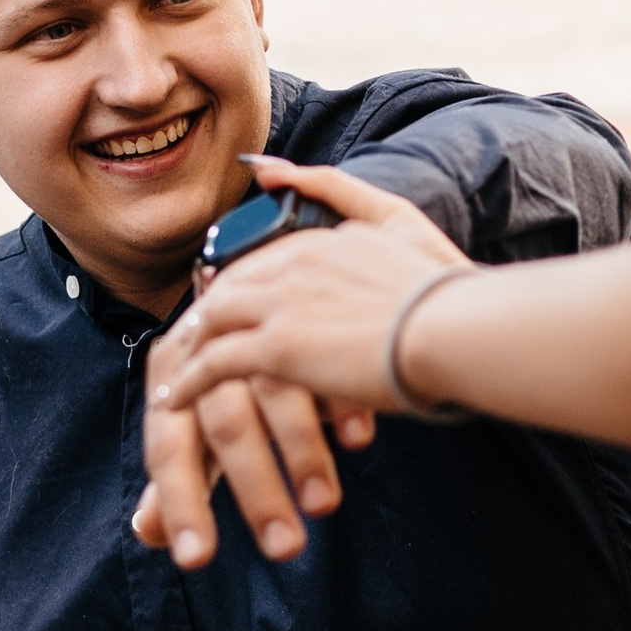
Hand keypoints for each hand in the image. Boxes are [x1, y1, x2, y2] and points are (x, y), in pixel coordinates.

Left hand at [135, 163, 466, 569]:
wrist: (455, 328)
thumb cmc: (448, 301)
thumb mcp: (412, 240)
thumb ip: (379, 232)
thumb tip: (361, 240)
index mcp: (331, 241)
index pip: (269, 258)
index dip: (244, 281)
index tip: (231, 303)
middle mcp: (299, 262)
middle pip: (232, 281)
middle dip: (207, 308)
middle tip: (190, 334)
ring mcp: (284, 302)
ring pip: (214, 317)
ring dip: (192, 343)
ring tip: (175, 367)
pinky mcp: (279, 346)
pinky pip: (215, 363)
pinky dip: (189, 380)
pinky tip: (175, 398)